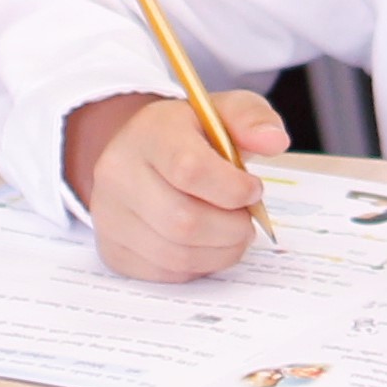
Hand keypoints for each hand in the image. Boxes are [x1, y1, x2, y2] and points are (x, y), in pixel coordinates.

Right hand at [65, 88, 287, 280]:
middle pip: (184, 221)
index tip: (253, 189)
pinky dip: (199, 266)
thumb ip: (253, 119)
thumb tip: (275, 142)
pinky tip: (208, 245)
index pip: (189, 169)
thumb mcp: (221, 112)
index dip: (232, 188)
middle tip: (248, 220)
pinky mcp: (113, 251)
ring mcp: (110, 217)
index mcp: (149, 133)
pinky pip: (165, 274)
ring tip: (234, 233)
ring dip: (220, 252)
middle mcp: (118, 175)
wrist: (138, 152)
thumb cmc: (188, 134)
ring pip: (176, 255)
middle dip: (231, 228)